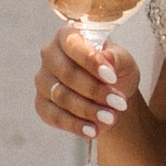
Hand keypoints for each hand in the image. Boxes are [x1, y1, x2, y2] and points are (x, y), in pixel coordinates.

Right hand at [35, 24, 136, 139]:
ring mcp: (43, 80)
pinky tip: (93, 130)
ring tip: (111, 118)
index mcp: (67, 36)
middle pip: (67, 74)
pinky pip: (54, 116)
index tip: (112, 77)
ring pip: (61, 96)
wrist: (112, 94)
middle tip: (119, 103)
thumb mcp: (124, 62)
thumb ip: (117, 58)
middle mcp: (50, 55)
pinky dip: (75, 125)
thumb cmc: (115, 70)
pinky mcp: (42, 104)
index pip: (73, 45)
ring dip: (88, 109)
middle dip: (95, 90)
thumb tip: (106, 58)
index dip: (91, 61)